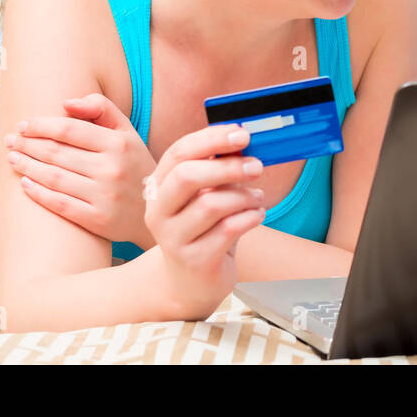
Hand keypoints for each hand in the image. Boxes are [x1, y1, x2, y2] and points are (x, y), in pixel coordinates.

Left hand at [4, 93, 158, 249]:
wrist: (160, 208)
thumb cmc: (136, 165)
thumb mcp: (128, 132)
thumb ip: (102, 109)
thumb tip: (66, 102)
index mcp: (119, 143)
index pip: (69, 129)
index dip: (41, 125)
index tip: (24, 125)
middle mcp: (111, 169)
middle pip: (56, 153)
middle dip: (27, 145)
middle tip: (10, 141)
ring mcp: (104, 196)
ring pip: (53, 177)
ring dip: (26, 167)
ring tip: (12, 159)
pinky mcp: (98, 220)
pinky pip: (59, 204)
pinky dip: (38, 193)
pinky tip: (25, 184)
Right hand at [144, 123, 265, 318]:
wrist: (190, 282)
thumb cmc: (203, 228)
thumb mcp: (204, 195)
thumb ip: (216, 169)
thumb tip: (243, 138)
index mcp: (159, 186)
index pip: (179, 152)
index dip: (212, 139)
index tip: (243, 134)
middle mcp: (158, 211)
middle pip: (187, 176)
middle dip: (227, 167)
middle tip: (257, 166)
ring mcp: (173, 239)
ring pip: (211, 204)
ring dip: (244, 196)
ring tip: (258, 199)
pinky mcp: (195, 261)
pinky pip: (228, 230)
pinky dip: (250, 217)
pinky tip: (257, 215)